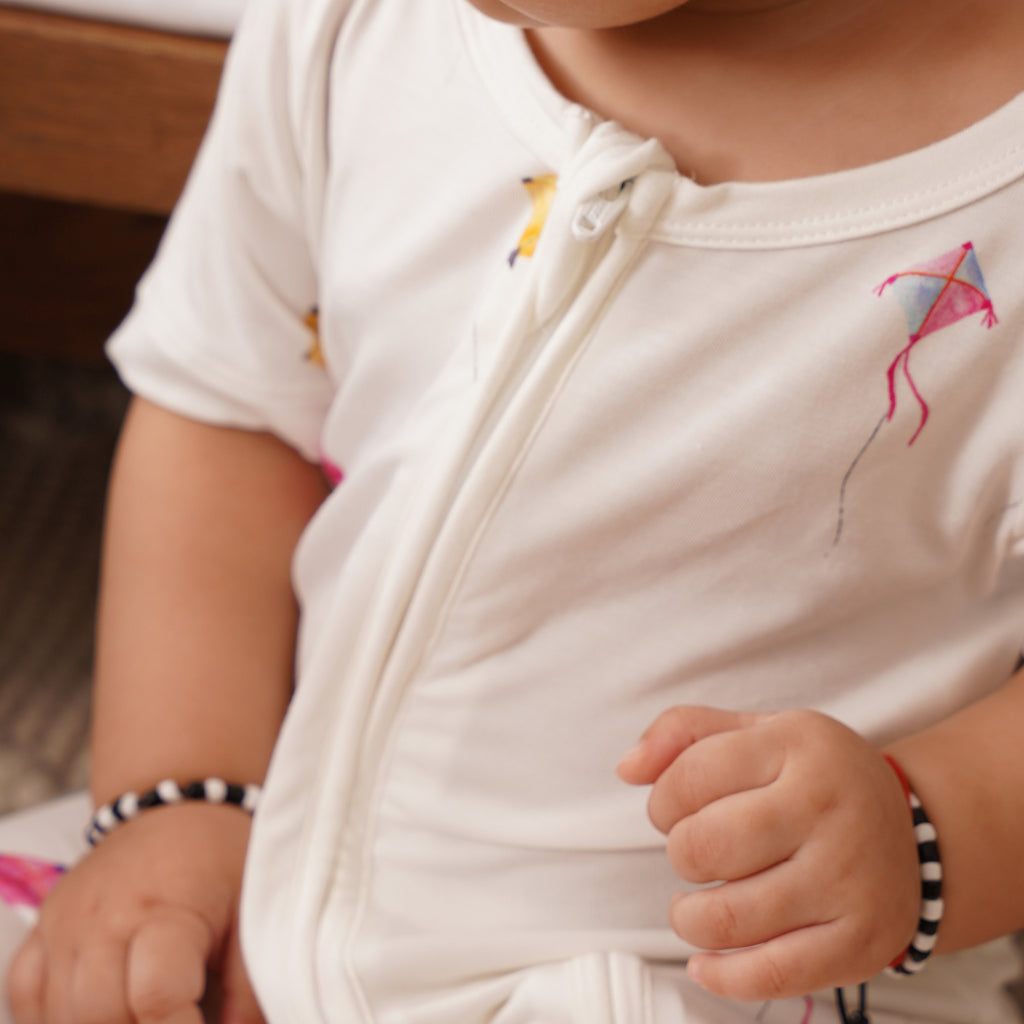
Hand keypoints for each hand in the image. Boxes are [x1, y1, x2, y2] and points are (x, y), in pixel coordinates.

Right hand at [6, 802, 262, 1023]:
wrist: (178, 803)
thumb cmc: (220, 855)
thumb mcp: (253, 910)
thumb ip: (249, 984)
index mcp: (166, 910)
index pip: (155, 996)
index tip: (199, 1023)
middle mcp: (105, 918)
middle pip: (100, 1015)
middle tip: (171, 1017)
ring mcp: (66, 924)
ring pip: (60, 1014)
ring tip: (141, 1013)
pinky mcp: (44, 928)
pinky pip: (25, 994)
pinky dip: (52, 1018)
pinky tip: (93, 1014)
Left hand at [617, 706, 919, 1000]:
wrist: (915, 830)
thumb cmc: (811, 776)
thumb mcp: (756, 731)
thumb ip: (682, 732)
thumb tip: (627, 768)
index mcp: (797, 745)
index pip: (692, 775)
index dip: (663, 799)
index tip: (675, 809)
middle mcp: (828, 807)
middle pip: (703, 846)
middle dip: (680, 854)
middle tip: (697, 852)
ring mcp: (848, 878)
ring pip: (727, 916)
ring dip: (689, 918)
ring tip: (696, 907)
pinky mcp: (862, 941)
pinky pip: (771, 975)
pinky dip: (722, 975)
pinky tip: (707, 960)